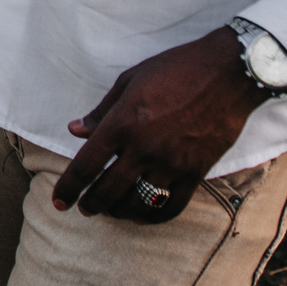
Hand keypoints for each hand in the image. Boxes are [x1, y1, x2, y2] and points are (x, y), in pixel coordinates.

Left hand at [52, 26, 263, 221]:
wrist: (227, 73)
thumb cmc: (175, 69)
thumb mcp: (129, 80)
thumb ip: (101, 111)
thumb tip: (75, 130)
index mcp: (123, 123)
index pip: (86, 165)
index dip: (69, 188)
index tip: (59, 201)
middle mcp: (144, 147)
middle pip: (109, 190)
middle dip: (92, 204)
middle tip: (85, 208)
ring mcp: (172, 163)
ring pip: (139, 203)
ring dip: (121, 212)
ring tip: (113, 210)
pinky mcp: (197, 172)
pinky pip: (173, 206)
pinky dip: (154, 216)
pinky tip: (144, 213)